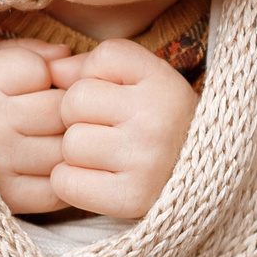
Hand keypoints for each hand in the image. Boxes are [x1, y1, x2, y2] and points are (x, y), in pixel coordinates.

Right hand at [0, 39, 69, 213]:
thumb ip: (25, 53)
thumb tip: (67, 55)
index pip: (41, 70)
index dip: (48, 71)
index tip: (36, 79)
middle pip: (58, 110)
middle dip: (63, 106)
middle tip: (51, 109)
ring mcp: (0, 163)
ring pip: (63, 148)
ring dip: (65, 142)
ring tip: (49, 136)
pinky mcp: (8, 197)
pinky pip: (57, 189)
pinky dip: (61, 176)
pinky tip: (47, 165)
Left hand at [44, 40, 197, 220]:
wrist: (204, 182)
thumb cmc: (162, 126)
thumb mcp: (144, 82)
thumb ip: (94, 67)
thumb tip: (52, 72)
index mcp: (164, 82)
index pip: (102, 59)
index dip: (99, 77)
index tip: (121, 96)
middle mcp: (157, 119)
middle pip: (74, 102)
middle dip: (80, 117)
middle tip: (108, 132)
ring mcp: (146, 160)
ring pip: (70, 143)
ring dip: (77, 153)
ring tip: (106, 157)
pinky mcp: (132, 198)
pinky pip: (65, 181)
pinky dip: (72, 182)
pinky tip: (97, 180)